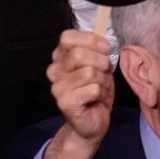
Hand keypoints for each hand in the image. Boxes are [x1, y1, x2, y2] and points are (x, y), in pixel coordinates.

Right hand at [48, 29, 113, 143]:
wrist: (93, 121)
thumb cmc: (96, 90)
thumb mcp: (98, 65)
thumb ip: (96, 50)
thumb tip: (103, 39)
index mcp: (60, 56)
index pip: (67, 37)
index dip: (90, 40)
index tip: (105, 48)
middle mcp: (54, 70)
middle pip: (79, 54)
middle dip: (101, 63)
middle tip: (104, 74)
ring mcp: (57, 87)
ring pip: (89, 72)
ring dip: (103, 81)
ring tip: (100, 89)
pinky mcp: (65, 102)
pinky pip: (92, 89)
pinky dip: (100, 93)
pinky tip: (95, 100)